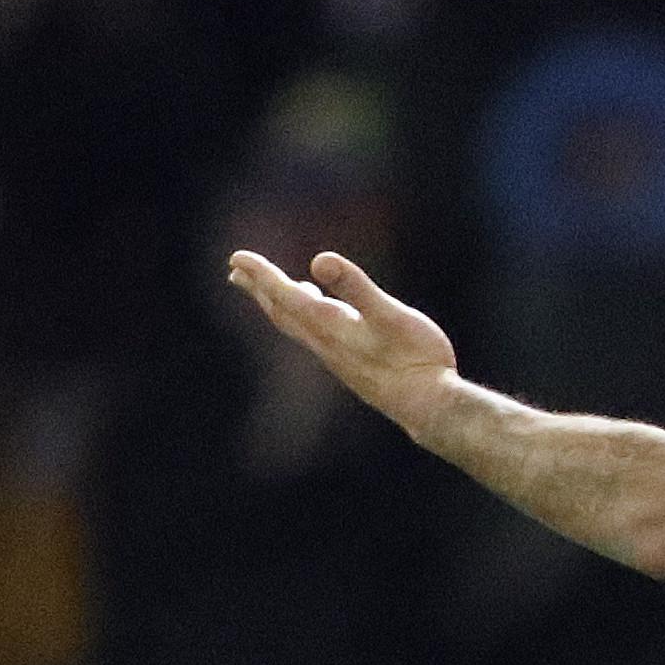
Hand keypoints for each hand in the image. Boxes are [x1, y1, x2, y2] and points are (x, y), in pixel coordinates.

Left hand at [224, 249, 459, 431]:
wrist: (430, 407)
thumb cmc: (416, 359)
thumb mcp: (390, 315)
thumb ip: (356, 287)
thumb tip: (320, 260)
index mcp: (332, 326)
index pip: (286, 296)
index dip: (261, 275)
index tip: (237, 257)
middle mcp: (327, 343)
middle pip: (282, 312)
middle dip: (258, 289)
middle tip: (235, 270)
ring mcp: (337, 357)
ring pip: (296, 325)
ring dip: (277, 304)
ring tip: (265, 289)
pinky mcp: (350, 365)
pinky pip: (314, 336)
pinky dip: (302, 317)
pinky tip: (314, 312)